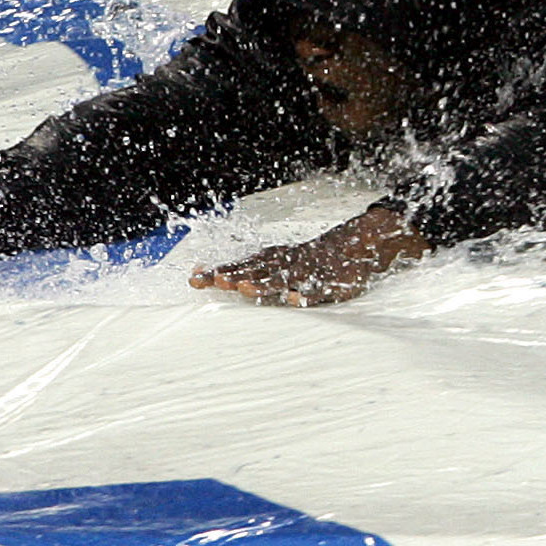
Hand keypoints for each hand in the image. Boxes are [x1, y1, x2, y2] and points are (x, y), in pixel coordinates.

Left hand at [191, 205, 427, 306]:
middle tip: (217, 282)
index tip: (194, 280)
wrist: (351, 246)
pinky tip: (294, 299)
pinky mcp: (328, 282)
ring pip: (282, 279)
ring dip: (264, 284)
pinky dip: (305, 294)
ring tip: (246, 289)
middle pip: (255, 271)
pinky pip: (315, 290)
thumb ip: (249, 269)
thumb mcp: (276, 261)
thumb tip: (214, 275)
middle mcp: (284, 265)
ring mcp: (306, 273)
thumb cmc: (307, 259)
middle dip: (236, 276)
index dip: (218, 273)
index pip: (239, 266)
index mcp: (271, 260)